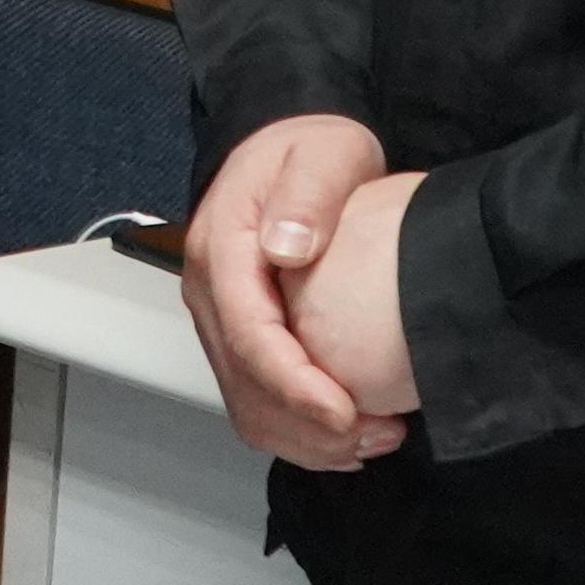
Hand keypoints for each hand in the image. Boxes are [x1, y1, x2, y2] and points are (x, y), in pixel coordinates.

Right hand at [182, 114, 406, 470]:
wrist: (292, 144)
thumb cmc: (310, 148)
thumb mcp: (322, 153)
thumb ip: (307, 194)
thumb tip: (286, 246)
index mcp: (221, 246)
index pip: (248, 334)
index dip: (294, 385)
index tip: (344, 411)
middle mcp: (207, 290)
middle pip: (244, 382)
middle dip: (308, 425)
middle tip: (377, 434)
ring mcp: (219, 318)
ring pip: (246, 404)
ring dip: (305, 438)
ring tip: (373, 439)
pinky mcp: (238, 335)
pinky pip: (255, 400)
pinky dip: (298, 431)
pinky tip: (347, 436)